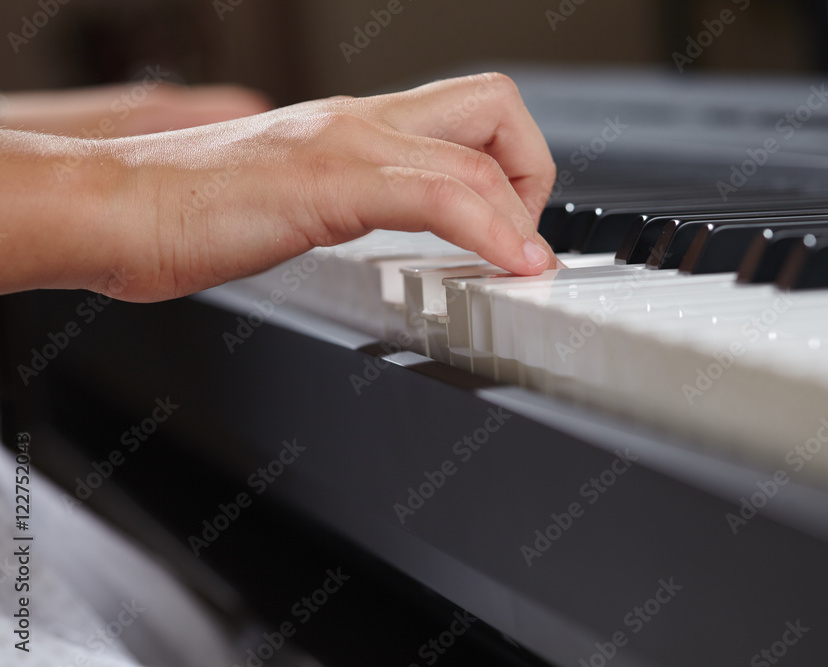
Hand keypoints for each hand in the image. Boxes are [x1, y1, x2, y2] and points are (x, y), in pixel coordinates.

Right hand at [0, 73, 558, 301]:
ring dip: (523, 215)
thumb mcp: (299, 198)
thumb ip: (352, 200)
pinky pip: (438, 197)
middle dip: (530, 172)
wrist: (117, 208)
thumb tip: (398, 228)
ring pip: (478, 150)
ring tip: (526, 264)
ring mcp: (346, 145)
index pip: (471, 112)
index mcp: (356, 125)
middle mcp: (361, 122)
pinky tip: (508, 270)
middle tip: (516, 238)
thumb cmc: (191, 210)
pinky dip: (490, 234)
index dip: (513, 167)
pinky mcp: (328, 182)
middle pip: (493, 105)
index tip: (511, 228)